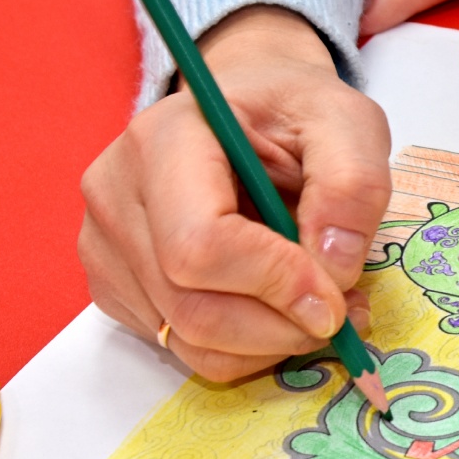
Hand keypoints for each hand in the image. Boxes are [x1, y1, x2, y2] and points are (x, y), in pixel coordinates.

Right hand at [79, 6, 391, 381]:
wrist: (247, 111)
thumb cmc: (293, 112)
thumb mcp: (346, 121)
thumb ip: (352, 184)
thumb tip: (333, 268)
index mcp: (165, 139)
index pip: (200, 245)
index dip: (275, 284)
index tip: (337, 297)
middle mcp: (117, 195)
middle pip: (192, 307)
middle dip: (282, 327)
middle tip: (345, 313)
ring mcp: (107, 246)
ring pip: (188, 341)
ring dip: (271, 344)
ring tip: (322, 307)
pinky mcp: (117, 287)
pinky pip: (182, 348)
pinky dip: (246, 348)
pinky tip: (278, 308)